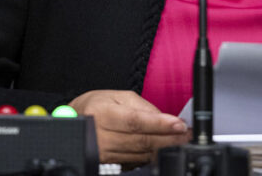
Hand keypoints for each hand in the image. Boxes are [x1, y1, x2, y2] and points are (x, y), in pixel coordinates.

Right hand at [69, 90, 190, 165]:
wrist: (73, 123)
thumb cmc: (95, 107)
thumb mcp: (116, 96)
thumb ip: (141, 106)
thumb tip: (163, 118)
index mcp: (103, 114)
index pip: (135, 121)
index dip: (159, 124)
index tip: (179, 124)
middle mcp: (102, 136)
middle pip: (141, 140)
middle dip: (169, 138)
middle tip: (187, 135)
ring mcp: (105, 154)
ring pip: (140, 154)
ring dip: (164, 149)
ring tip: (181, 142)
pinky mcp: (109, 165)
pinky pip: (135, 163)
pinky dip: (151, 157)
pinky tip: (164, 151)